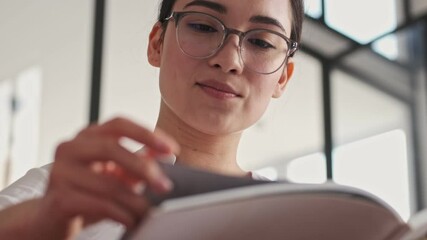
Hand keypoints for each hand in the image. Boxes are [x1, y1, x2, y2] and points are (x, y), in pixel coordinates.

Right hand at [34, 117, 178, 238]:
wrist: (49, 218)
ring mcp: (60, 172)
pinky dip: (121, 214)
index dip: (147, 134)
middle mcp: (70, 148)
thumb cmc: (86, 191)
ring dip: (135, 200)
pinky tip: (131, 220)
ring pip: (107, 183)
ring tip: (148, 211)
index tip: (171, 150)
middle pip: (112, 148)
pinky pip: (98, 205)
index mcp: (87, 136)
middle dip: (144, 168)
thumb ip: (137, 161)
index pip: (119, 125)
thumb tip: (167, 155)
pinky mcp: (58, 198)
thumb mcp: (115, 173)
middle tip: (165, 186)